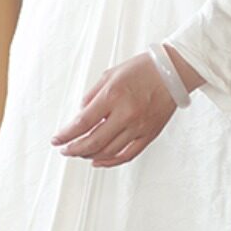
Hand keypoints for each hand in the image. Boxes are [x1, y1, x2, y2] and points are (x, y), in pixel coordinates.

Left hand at [50, 51, 179, 167]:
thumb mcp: (110, 75)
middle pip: (93, 142)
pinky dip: (111, 161)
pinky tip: (100, 161)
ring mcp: (139, 126)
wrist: (173, 72)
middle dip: (74, 149)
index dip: (66, 135)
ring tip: (80, 153)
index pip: (82, 123)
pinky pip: (127, 155)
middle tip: (65, 150)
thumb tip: (80, 115)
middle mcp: (126, 114)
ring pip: (109, 152)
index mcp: (113, 96)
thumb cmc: (143, 69)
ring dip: (89, 155)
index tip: (57, 140)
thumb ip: (92, 96)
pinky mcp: (149, 134)